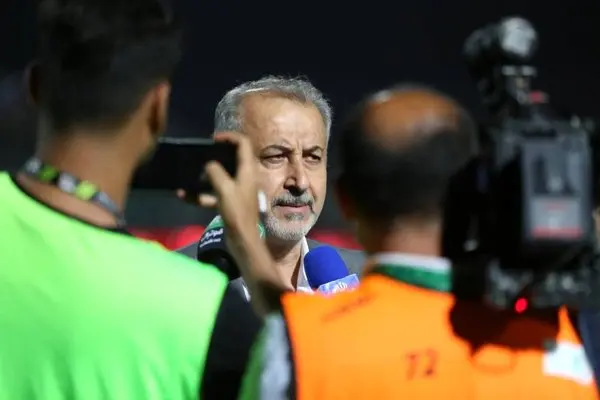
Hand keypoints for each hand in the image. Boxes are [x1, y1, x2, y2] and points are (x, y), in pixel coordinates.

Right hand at [178, 132, 283, 314]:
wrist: (243, 241)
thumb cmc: (237, 213)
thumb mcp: (224, 189)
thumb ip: (215, 172)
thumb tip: (208, 164)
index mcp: (248, 171)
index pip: (243, 144)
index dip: (230, 137)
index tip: (213, 139)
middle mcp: (245, 178)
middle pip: (233, 158)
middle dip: (216, 155)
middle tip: (200, 153)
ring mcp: (237, 191)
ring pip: (221, 177)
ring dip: (205, 175)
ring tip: (189, 173)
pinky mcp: (230, 204)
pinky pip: (214, 194)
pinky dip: (200, 194)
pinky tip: (183, 195)